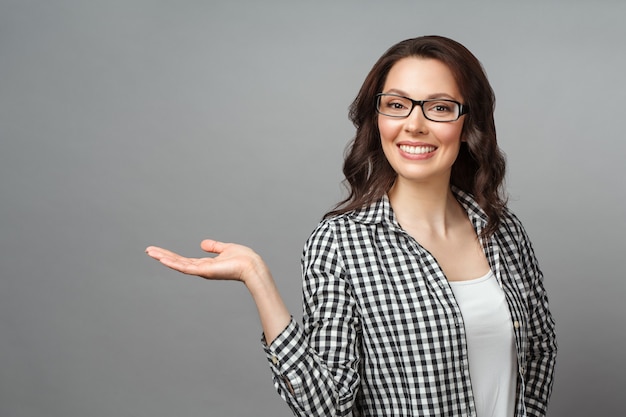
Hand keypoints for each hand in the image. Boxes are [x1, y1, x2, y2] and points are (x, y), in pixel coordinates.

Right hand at [146, 239, 290, 342]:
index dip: (171, 255)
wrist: (253, 266)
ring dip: (164, 258)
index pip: (184, 259)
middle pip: (178, 262)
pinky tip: (163, 259)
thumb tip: (202, 244)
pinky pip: (187, 268)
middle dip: (163, 256)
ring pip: (179, 264)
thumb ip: (214, 247)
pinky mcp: (206, 271)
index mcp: (206, 264)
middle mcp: (201, 269)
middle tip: (148, 250)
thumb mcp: (226, 248)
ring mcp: (202, 271)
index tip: (158, 251)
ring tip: (150, 252)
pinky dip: (174, 263)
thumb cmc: (244, 259)